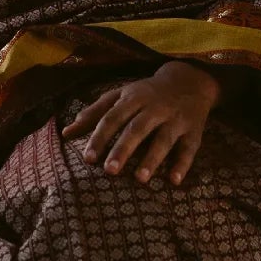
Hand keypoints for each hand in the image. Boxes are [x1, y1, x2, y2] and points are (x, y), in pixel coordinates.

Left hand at [61, 60, 221, 185]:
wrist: (189, 80)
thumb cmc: (146, 93)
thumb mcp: (119, 95)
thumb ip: (93, 113)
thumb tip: (66, 133)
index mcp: (134, 98)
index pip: (113, 118)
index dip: (100, 137)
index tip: (88, 158)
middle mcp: (155, 108)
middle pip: (137, 128)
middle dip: (123, 149)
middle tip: (109, 171)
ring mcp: (176, 119)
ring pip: (164, 139)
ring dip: (153, 159)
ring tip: (140, 179)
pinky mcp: (194, 130)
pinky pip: (189, 148)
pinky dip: (183, 164)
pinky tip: (174, 180)